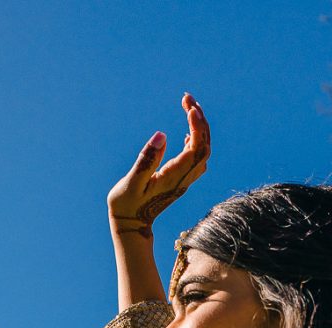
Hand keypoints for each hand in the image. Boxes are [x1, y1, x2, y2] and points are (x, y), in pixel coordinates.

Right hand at [108, 94, 209, 241]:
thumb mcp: (132, 182)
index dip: (197, 126)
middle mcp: (184, 178)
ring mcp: (184, 180)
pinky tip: (187, 133)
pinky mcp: (180, 180)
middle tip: (187, 98)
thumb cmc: (127, 204)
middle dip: (199, 120)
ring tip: (189, 107)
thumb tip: (162, 134)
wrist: (131, 225)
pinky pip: (196, 157)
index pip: (196, 148)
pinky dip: (196, 140)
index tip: (189, 107)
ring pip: (202, 150)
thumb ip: (146, 159)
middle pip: (203, 146)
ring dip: (199, 127)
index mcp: (175, 177)